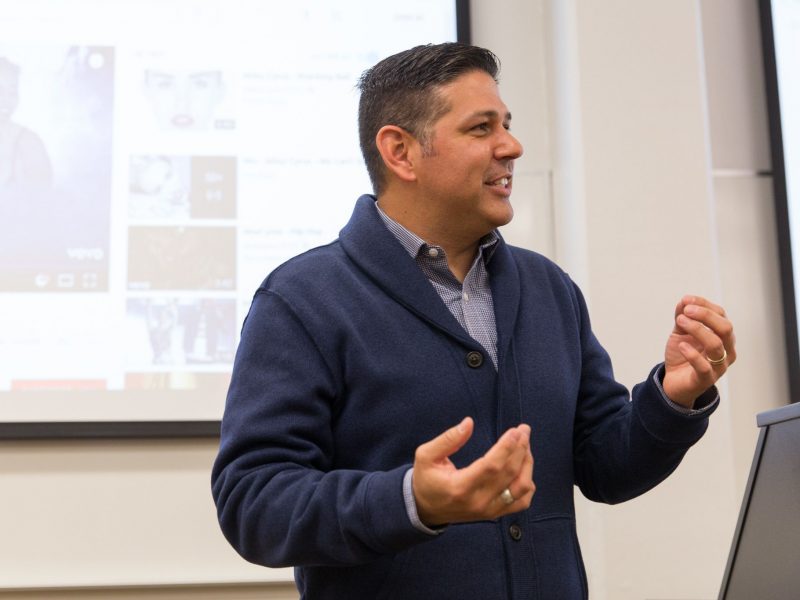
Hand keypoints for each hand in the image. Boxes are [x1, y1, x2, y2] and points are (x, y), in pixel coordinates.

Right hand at [411, 417, 534, 526]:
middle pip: (510, 474)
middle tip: (523, 429)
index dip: (507, 447)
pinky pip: (522, 502)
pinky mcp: (495, 514)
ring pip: (521, 488)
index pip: (492, 466)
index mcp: (460, 487)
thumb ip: (448, 439)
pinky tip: (523, 467)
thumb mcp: (426, 455)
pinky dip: (528, 483)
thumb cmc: (426, 479)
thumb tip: (469, 422)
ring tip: (524, 445)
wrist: (426, 509)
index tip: (515, 430)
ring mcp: (489, 510)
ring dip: (527, 464)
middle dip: (521, 448)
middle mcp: (478, 502)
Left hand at [663, 295, 735, 407]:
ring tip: (680, 322)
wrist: (674, 381)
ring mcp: (719, 366)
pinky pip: (704, 367)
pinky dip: (692, 354)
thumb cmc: (682, 355)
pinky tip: (681, 345)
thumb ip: (682, 317)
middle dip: (705, 315)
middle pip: (725, 328)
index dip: (704, 304)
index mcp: (722, 336)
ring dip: (697, 329)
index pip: (721, 315)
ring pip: (716, 345)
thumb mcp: (680, 332)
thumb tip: (684, 301)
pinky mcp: (706, 379)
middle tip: (686, 311)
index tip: (686, 300)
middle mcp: (726, 350)